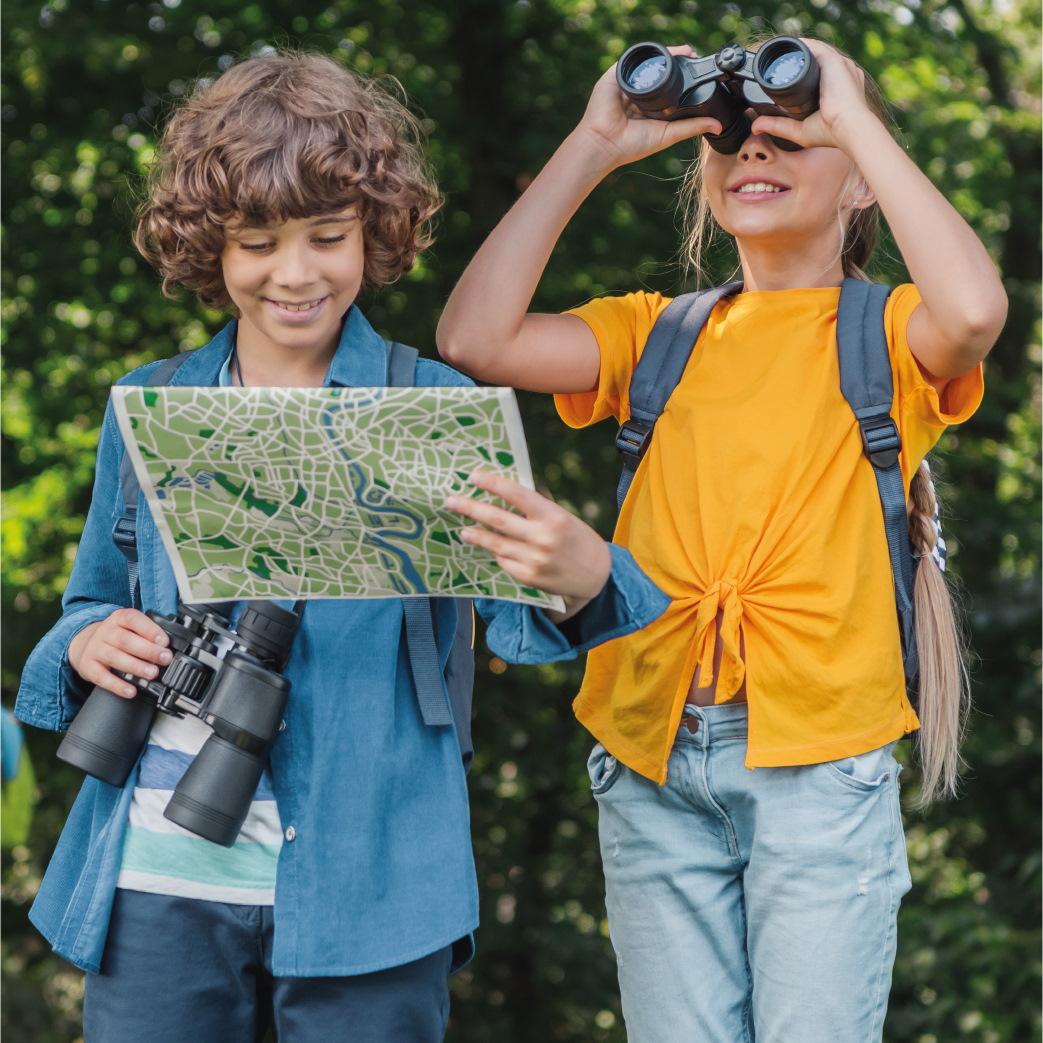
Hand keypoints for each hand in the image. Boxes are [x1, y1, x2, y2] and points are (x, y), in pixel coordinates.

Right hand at [67, 608, 171, 698]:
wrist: (84, 643)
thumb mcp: (131, 627)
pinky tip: (131, 690)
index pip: (133, 619)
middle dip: (148, 650)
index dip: (150, 630)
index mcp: (119, 618)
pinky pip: (102, 677)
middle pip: (126, 640)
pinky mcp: (88, 667)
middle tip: (165, 658)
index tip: (164, 641)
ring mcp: (95, 649)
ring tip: (152, 673)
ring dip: (136, 667)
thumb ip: (148, 632)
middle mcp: (106, 632)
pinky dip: (117, 685)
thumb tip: (170, 645)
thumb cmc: (117, 636)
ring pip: (115, 658)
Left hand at [444, 471, 611, 618]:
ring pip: (495, 543)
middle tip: (450, 501)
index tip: (473, 476)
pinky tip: (489, 548)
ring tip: (462, 529)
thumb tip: (505, 488)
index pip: (516, 494)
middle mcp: (542, 537)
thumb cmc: (577, 539)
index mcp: (552, 516)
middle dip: (470, 508)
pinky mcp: (529, 578)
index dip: (492, 484)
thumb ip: (537, 505)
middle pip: (497, 519)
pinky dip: (496, 553)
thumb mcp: (562, 516)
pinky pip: (503, 561)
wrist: (598, 575)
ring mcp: (534, 560)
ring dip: (475, 534)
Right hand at [574, 44, 722, 172]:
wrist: (605, 144)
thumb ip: (691, 127)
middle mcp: (637, 94)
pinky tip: (661, 54)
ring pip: (648, 64)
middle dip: (676, 63)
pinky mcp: (613, 77)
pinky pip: (631, 60)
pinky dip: (646, 56)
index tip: (698, 69)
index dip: (683, 78)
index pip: (668, 86)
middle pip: (658, 71)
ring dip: (664, 56)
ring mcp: (625, 84)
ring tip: (683, 52)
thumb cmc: (630, 145)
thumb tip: (717, 126)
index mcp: (648, 107)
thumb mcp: (668, 134)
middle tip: (693, 55)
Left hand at [749, 39, 879, 150]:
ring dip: (795, 50)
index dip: (798, 70)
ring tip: (775, 54)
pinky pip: (814, 47)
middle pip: (814, 58)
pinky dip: (799, 46)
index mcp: (837, 85)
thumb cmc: (832, 133)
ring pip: (813, 50)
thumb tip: (755, 127)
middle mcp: (841, 71)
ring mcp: (839, 63)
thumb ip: (778, 126)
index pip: (816, 70)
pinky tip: (785, 48)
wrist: (849, 128)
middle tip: (774, 63)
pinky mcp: (834, 60)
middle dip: (795, 58)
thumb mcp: (799, 130)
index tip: (781, 73)